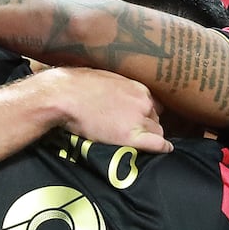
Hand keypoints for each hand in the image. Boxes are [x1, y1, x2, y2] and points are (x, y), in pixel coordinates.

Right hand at [43, 67, 170, 153]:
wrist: (64, 95)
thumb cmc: (78, 86)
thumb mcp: (107, 78)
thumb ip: (121, 89)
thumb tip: (119, 95)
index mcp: (138, 88)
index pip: (154, 105)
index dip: (147, 114)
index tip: (140, 120)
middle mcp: (144, 102)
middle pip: (156, 119)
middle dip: (147, 126)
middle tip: (132, 132)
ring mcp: (139, 119)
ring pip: (157, 132)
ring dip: (149, 137)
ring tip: (135, 142)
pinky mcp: (130, 135)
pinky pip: (157, 144)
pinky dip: (162, 148)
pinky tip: (163, 150)